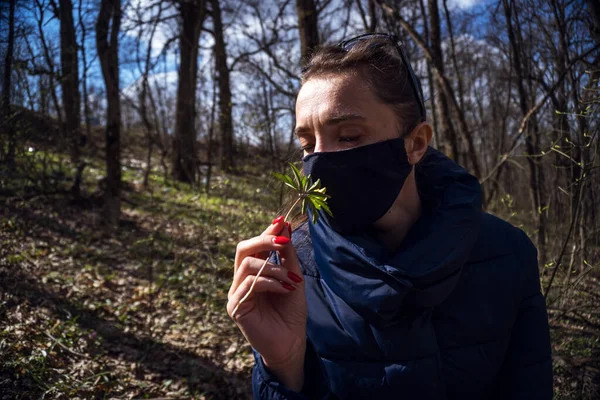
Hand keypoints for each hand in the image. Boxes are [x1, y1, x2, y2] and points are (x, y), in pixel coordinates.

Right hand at [227, 217, 306, 390]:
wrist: (291, 343)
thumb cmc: (291, 312)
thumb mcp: (293, 278)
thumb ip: (287, 255)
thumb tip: (284, 227)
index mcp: (253, 272)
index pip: (254, 246)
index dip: (266, 232)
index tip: (281, 222)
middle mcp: (241, 280)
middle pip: (243, 249)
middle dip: (264, 240)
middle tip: (283, 240)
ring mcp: (236, 293)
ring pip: (247, 265)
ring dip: (274, 268)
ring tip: (292, 281)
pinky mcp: (236, 307)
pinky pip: (250, 284)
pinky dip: (271, 282)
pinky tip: (286, 289)